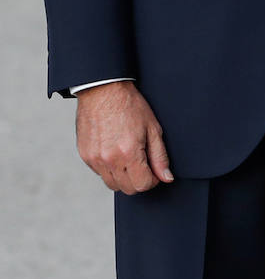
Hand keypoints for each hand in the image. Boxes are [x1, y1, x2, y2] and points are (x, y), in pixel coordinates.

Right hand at [76, 80, 172, 194]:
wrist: (103, 90)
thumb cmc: (130, 105)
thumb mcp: (152, 127)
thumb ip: (160, 156)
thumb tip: (166, 177)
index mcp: (128, 153)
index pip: (142, 185)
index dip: (152, 180)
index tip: (154, 170)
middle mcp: (109, 160)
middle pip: (127, 188)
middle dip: (139, 180)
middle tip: (143, 163)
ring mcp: (94, 159)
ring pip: (112, 184)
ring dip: (123, 177)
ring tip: (129, 157)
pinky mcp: (85, 156)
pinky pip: (100, 173)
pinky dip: (109, 168)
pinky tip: (115, 151)